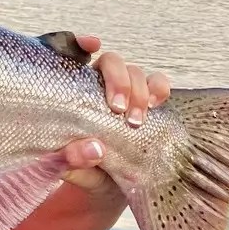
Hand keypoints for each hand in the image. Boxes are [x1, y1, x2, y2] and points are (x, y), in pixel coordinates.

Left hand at [59, 35, 171, 192]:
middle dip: (117, 79)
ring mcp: (124, 92)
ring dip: (139, 90)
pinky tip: (157, 104)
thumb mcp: (69, 168)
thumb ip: (71, 159)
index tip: (91, 45)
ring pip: (134, 71)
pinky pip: (158, 83)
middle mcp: (97, 85)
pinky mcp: (147, 104)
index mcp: (69, 91)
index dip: (79, 42)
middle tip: (117, 108)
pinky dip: (159, 87)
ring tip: (136, 120)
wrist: (106, 187)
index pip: (69, 53)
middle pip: (109, 61)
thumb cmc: (79, 170)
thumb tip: (94, 148)